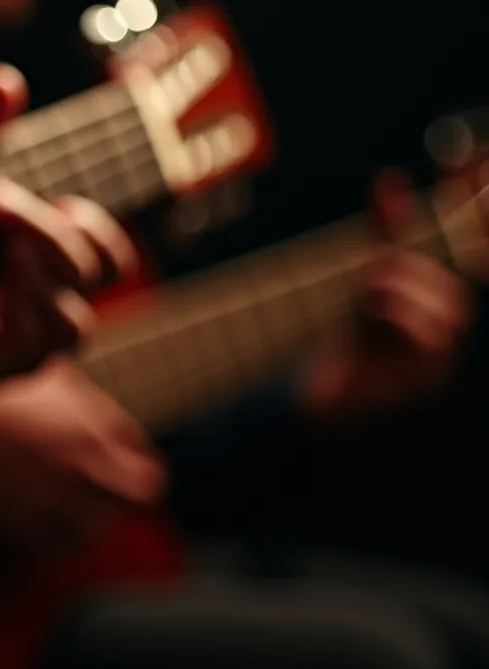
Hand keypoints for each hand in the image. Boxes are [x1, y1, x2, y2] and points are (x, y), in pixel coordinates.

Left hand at [0, 64, 136, 386]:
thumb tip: (6, 83)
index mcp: (38, 254)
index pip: (105, 250)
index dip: (97, 223)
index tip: (53, 192)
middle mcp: (37, 300)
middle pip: (98, 275)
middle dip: (59, 232)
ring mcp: (15, 341)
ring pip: (74, 322)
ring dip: (45, 274)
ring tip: (4, 246)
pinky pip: (30, 354)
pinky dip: (21, 316)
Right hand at [0, 358, 164, 553]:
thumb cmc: (1, 390)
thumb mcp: (59, 383)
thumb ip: (100, 413)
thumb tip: (126, 441)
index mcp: (95, 434)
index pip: (151, 476)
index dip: (139, 471)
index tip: (125, 469)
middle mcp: (81, 471)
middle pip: (134, 502)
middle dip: (121, 493)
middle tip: (105, 486)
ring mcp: (51, 500)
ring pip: (96, 529)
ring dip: (90, 517)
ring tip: (71, 501)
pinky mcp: (21, 522)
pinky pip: (59, 547)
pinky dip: (59, 537)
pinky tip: (47, 517)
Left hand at [299, 171, 472, 426]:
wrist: (309, 391)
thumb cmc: (341, 332)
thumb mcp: (361, 272)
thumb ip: (383, 230)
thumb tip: (390, 180)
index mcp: (439, 294)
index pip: (477, 247)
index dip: (475, 207)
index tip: (469, 166)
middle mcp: (448, 324)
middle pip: (463, 277)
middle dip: (418, 263)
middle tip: (374, 264)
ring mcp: (442, 355)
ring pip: (451, 306)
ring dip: (402, 289)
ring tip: (364, 292)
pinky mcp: (426, 380)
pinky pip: (432, 338)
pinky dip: (401, 315)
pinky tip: (371, 314)